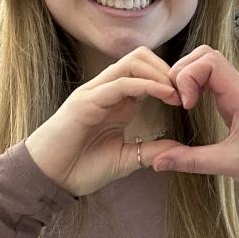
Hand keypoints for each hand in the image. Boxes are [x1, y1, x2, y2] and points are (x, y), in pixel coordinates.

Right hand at [25, 48, 180, 195]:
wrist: (49, 180)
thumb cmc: (81, 168)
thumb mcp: (126, 159)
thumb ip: (151, 151)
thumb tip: (180, 149)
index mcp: (117, 101)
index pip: (145, 71)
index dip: (169, 79)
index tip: (189, 97)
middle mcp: (106, 90)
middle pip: (140, 57)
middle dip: (167, 69)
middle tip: (186, 91)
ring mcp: (94, 93)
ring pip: (131, 63)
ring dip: (159, 73)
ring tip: (177, 93)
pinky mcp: (86, 102)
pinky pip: (120, 83)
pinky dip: (146, 85)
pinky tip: (165, 96)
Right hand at [150, 46, 238, 198]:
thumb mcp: (228, 164)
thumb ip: (192, 160)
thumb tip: (158, 161)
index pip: (209, 60)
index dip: (188, 76)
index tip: (184, 104)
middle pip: (206, 56)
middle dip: (183, 72)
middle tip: (177, 100)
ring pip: (208, 66)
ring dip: (188, 77)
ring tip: (181, 103)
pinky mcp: (236, 103)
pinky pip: (213, 82)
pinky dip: (196, 86)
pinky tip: (190, 107)